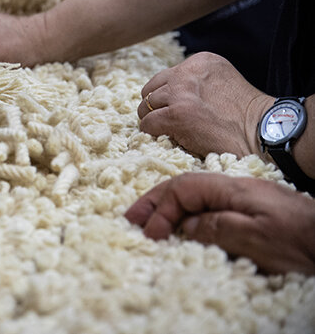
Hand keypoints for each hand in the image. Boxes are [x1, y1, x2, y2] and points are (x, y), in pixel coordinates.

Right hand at [125, 173, 314, 274]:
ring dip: (167, 209)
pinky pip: (208, 208)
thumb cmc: (301, 240)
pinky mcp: (251, 213)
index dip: (160, 210)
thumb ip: (216, 227)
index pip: (182, 190)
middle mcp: (234, 189)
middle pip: (183, 188)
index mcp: (232, 189)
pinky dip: (185, 216)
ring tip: (146, 223)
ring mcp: (242, 200)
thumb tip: (185, 225)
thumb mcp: (257, 237)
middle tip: (130, 220)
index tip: (150, 233)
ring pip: (194, 197)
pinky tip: (180, 227)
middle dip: (154, 203)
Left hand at [137, 52, 273, 157]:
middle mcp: (187, 73)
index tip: (177, 107)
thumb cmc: (245, 114)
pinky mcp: (175, 116)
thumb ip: (197, 80)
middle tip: (166, 120)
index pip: (166, 76)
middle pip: (152, 90)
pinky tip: (165, 137)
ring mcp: (180, 94)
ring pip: (146, 106)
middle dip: (156, 106)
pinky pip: (148, 123)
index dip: (168, 95)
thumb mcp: (222, 79)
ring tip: (167, 130)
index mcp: (200, 61)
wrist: (262, 132)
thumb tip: (166, 92)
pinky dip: (152, 132)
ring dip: (153, 119)